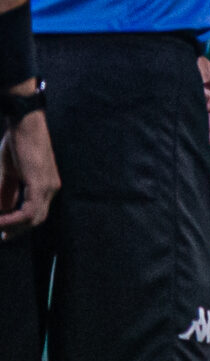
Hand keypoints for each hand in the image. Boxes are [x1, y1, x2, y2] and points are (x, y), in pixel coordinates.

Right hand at [0, 110, 59, 237]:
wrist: (25, 123)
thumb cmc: (16, 143)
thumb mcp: (9, 173)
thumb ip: (6, 192)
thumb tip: (2, 210)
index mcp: (46, 186)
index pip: (36, 213)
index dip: (19, 225)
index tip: (4, 233)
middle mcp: (52, 189)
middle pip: (37, 219)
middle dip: (17, 230)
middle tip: (1, 237)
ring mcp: (49, 187)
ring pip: (34, 218)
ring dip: (13, 226)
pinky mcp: (41, 183)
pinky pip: (29, 210)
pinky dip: (14, 219)